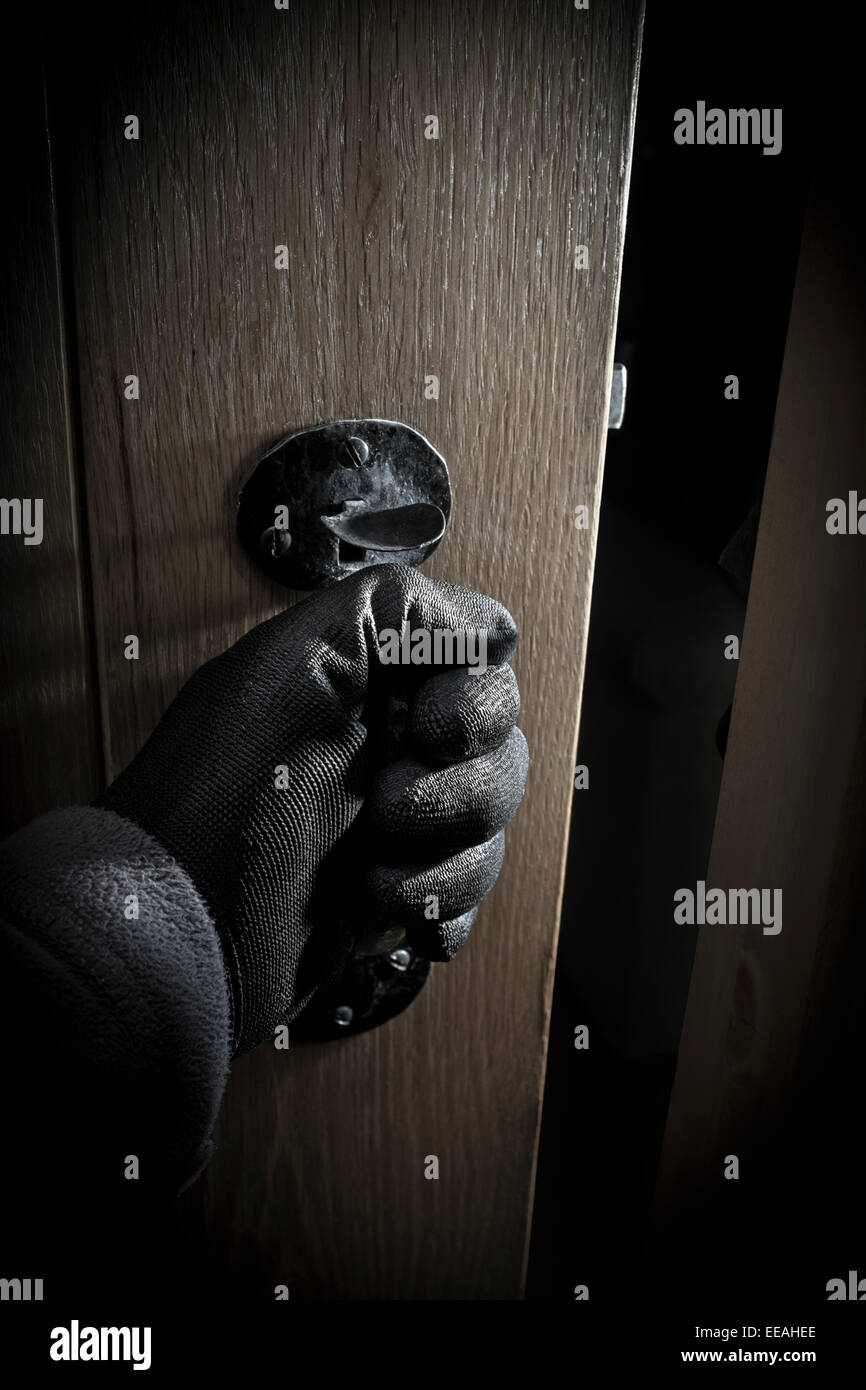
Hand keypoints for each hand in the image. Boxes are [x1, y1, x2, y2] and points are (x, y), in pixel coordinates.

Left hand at [97, 563, 527, 1053]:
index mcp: (360, 683)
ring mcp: (386, 824)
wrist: (175, 944)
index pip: (479, 666)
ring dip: (446, 860)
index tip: (424, 729)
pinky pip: (465, 896)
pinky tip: (391, 913)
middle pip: (499, 750)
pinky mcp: (390, 894)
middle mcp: (378, 746)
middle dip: (457, 791)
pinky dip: (440, 908)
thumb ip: (387, 615)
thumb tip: (488, 626)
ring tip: (372, 877)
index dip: (471, 702)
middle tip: (385, 806)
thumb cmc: (208, 813)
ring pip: (489, 829)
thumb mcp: (284, 674)